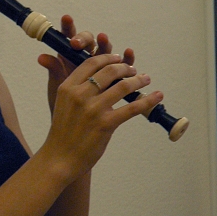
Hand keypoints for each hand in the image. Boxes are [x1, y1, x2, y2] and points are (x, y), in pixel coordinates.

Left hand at [38, 14, 134, 115]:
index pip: (69, 37)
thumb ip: (54, 70)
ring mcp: (102, 65)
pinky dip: (127, 57)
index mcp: (69, 57)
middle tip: (77, 43)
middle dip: (84, 39)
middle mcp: (86, 57)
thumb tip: (41, 57)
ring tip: (103, 38)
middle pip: (88, 42)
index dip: (68, 27)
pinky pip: (122, 63)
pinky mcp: (116, 75)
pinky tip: (128, 52)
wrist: (77, 124)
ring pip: (105, 49)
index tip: (66, 18)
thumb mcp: (58, 87)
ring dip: (105, 43)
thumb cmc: (65, 104)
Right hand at [42, 51, 162, 178]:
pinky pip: (131, 108)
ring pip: (123, 86)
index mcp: (67, 87)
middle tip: (134, 70)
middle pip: (109, 71)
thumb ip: (76, 89)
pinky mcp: (105, 124)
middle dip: (125, 67)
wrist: (59, 158)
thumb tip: (97, 78)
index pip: (91, 63)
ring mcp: (93, 109)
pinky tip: (157, 96)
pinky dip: (148, 101)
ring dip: (138, 80)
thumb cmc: (62, 133)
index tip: (118, 58)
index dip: (108, 57)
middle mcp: (79, 95)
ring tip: (145, 79)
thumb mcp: (62, 104)